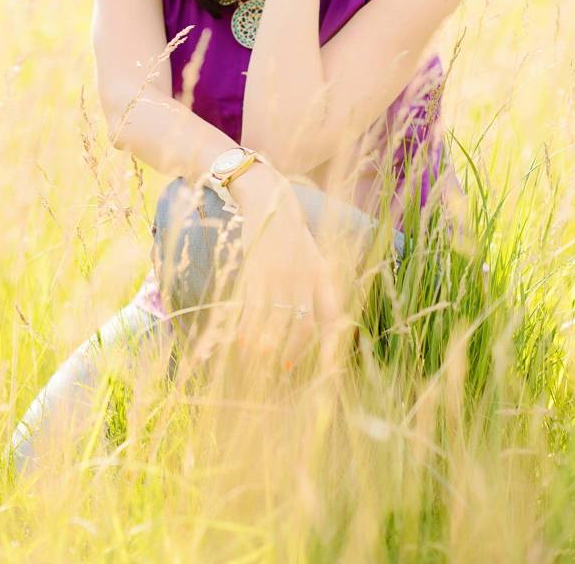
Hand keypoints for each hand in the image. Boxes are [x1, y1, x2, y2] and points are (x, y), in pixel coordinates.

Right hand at [206, 166, 344, 376]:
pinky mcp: (258, 273)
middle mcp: (304, 279)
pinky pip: (253, 310)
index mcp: (322, 277)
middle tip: (284, 368)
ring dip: (267, 346)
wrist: (271, 203)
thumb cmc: (293, 238)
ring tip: (259, 361)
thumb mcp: (313, 260)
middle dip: (293, 351)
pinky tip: (242, 342)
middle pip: (302, 325)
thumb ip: (318, 289)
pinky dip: (248, 330)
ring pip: (276, 322)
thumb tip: (322, 323)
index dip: (331, 346)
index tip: (329, 371)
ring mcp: (280, 277)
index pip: (331, 317)